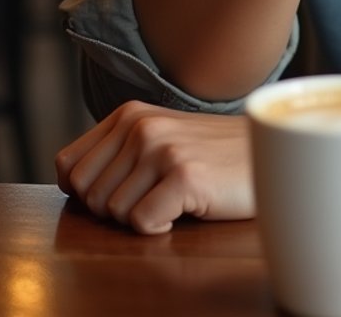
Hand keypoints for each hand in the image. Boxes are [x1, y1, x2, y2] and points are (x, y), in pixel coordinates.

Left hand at [55, 102, 252, 234]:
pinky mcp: (184, 174)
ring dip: (143, 216)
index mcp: (129, 113)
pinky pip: (141, 223)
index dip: (86, 193)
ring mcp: (162, 148)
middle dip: (116, 209)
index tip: (119, 193)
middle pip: (88, 195)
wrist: (272, 151)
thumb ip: (117, 151)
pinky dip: (161, 226)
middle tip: (155, 196)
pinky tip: (187, 207)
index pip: (68, 167)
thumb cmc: (213, 155)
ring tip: (175, 197)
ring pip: (113, 213)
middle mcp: (141, 125)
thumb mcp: (159, 139)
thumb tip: (70, 183)